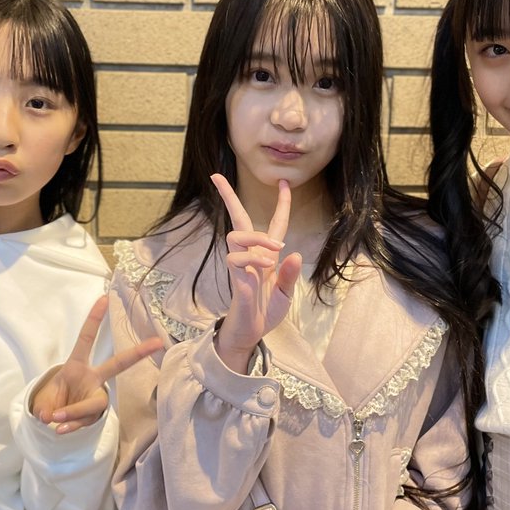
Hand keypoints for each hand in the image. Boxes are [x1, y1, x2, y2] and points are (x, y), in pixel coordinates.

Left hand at [31, 295, 162, 433]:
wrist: (53, 419)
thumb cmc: (52, 400)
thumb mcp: (45, 398)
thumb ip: (48, 405)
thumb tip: (52, 415)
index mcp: (77, 366)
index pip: (86, 339)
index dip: (94, 319)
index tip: (104, 297)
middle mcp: (92, 378)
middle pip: (117, 364)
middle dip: (138, 352)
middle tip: (157, 342)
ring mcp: (96, 396)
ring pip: (92, 404)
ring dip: (73, 412)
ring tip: (54, 418)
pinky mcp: (94, 415)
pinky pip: (84, 421)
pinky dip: (70, 425)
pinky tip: (59, 429)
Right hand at [211, 174, 302, 373]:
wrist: (252, 333)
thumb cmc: (266, 312)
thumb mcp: (286, 294)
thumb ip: (289, 275)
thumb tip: (293, 253)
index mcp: (267, 255)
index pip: (275, 223)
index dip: (282, 204)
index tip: (284, 183)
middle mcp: (252, 255)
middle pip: (238, 218)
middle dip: (228, 196)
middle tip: (216, 176)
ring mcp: (241, 265)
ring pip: (237, 234)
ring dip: (257, 237)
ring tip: (274, 250)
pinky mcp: (235, 277)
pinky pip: (236, 258)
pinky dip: (252, 258)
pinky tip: (264, 268)